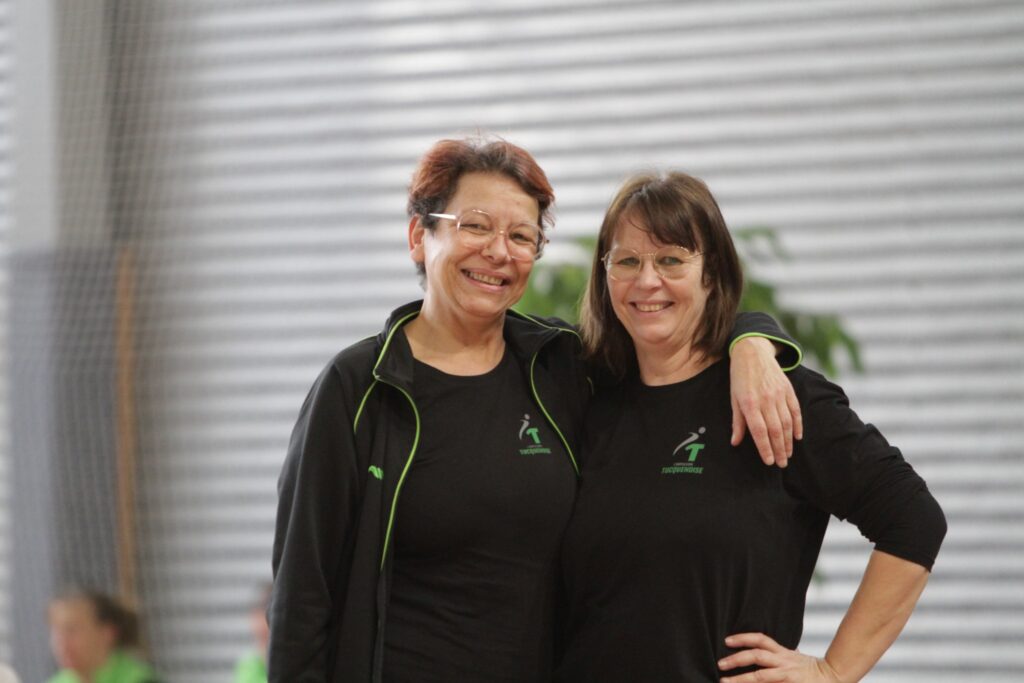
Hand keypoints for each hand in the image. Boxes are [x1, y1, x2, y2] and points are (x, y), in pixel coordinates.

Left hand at [719, 633, 842, 681]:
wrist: (834, 676)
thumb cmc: (811, 669)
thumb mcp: (795, 657)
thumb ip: (780, 654)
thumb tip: (767, 650)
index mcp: (782, 653)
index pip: (760, 640)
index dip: (743, 638)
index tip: (727, 640)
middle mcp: (783, 662)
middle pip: (756, 656)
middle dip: (736, 659)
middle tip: (720, 664)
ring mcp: (787, 676)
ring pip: (760, 676)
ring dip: (741, 679)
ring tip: (724, 681)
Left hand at [729, 337, 802, 466]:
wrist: (752, 352)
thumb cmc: (739, 378)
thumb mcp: (733, 399)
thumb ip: (737, 422)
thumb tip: (735, 442)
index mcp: (749, 403)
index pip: (759, 431)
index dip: (765, 448)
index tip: (769, 462)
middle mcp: (765, 400)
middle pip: (775, 430)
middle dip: (779, 450)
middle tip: (782, 464)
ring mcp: (778, 394)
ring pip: (787, 423)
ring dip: (788, 441)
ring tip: (788, 454)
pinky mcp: (788, 389)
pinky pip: (795, 411)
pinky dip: (798, 425)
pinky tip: (797, 437)